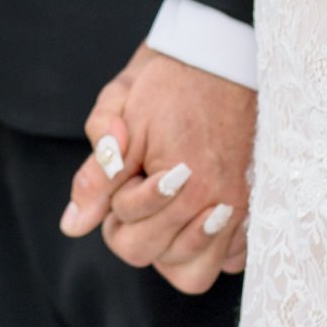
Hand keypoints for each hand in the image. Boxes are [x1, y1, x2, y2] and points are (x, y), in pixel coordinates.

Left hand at [62, 45, 253, 293]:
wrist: (219, 54)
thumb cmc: (168, 83)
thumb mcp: (120, 118)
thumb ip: (96, 177)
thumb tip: (72, 226)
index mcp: (185, 187)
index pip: (132, 243)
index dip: (116, 210)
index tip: (127, 173)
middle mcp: (219, 204)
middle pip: (160, 259)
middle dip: (138, 230)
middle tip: (138, 189)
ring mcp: (241, 207)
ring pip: (196, 272)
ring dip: (170, 247)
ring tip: (161, 207)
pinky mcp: (253, 203)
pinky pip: (230, 257)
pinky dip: (209, 248)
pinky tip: (191, 217)